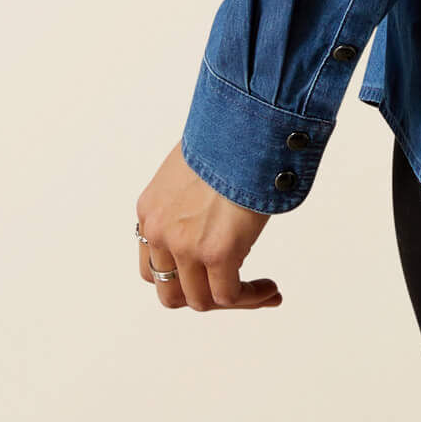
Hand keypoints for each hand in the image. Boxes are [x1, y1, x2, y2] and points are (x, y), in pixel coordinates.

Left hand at [134, 142, 282, 309]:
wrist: (246, 121)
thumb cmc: (232, 131)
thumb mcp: (197, 165)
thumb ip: (196, 194)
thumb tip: (221, 202)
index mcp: (150, 210)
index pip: (154, 264)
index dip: (183, 274)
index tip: (211, 270)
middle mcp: (159, 232)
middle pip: (169, 291)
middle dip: (202, 293)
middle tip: (232, 284)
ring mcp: (185, 246)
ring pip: (201, 300)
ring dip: (231, 300)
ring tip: (261, 290)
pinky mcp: (216, 252)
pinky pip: (229, 296)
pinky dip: (251, 298)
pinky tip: (270, 290)